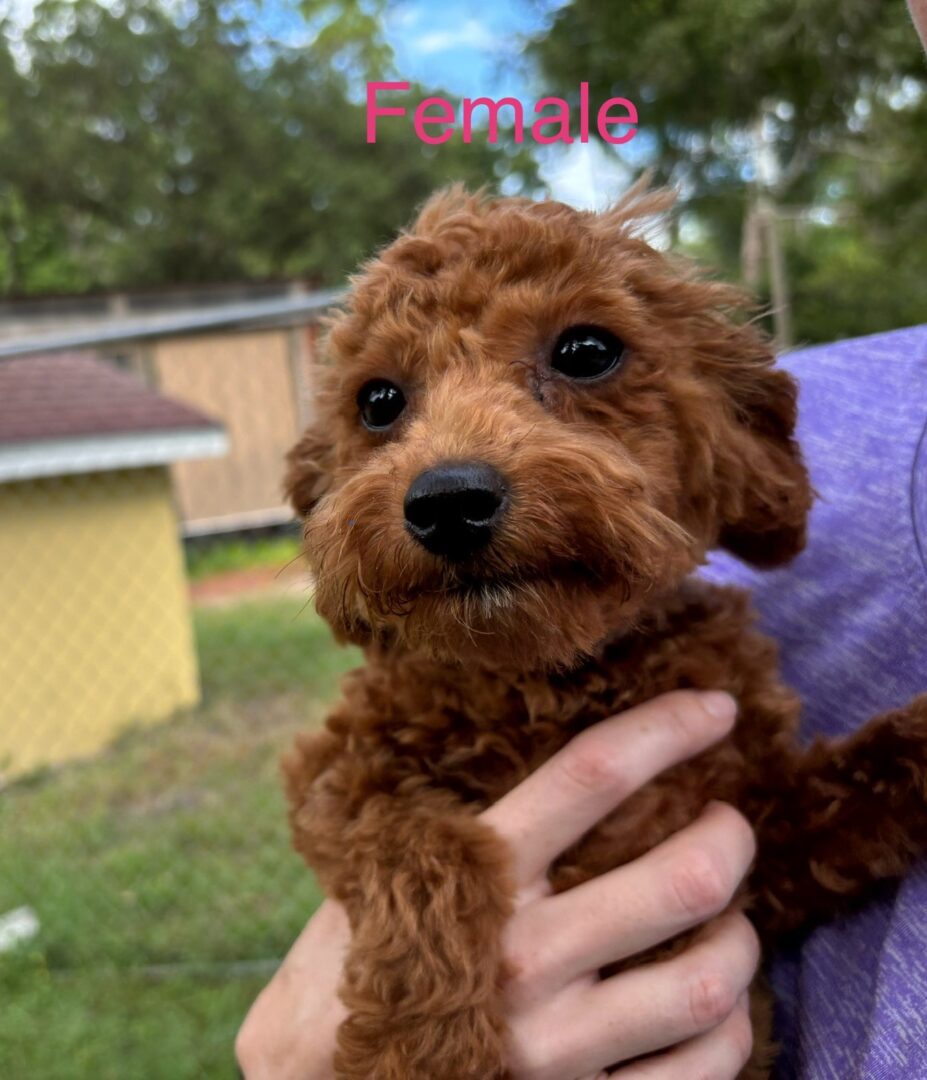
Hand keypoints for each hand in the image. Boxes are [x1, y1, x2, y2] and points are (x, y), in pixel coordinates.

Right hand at [236, 691, 757, 1079]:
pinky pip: (698, 1071)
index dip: (666, 730)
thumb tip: (559, 768)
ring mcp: (554, 1046)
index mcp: (475, 877)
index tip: (715, 708)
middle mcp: (522, 957)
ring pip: (705, 982)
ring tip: (731, 918)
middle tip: (729, 823)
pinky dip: (728, 1029)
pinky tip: (716, 1004)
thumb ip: (472, 825)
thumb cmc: (357, 959)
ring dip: (740, 939)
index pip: (591, 777)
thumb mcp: (392, 869)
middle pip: (679, 882)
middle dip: (729, 838)